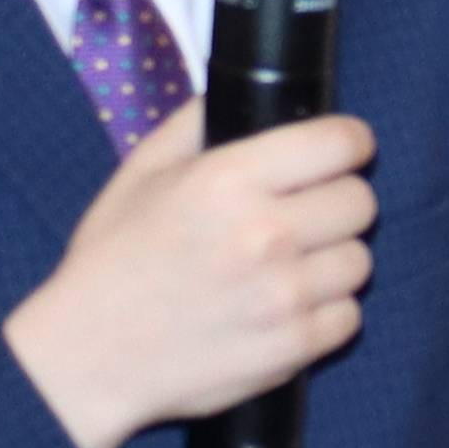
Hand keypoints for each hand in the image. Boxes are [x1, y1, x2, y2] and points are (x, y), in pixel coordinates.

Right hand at [3, 103, 376, 447]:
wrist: (88, 357)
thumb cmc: (112, 261)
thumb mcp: (141, 172)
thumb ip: (197, 122)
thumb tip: (240, 90)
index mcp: (228, 180)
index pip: (340, 143)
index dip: (349, 143)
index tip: (343, 152)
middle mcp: (265, 233)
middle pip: (360, 201)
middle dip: (337, 202)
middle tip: (307, 214)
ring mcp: (284, 295)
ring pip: (360, 260)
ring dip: (333, 260)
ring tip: (291, 266)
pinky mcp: (294, 346)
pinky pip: (350, 316)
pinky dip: (327, 313)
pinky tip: (287, 308)